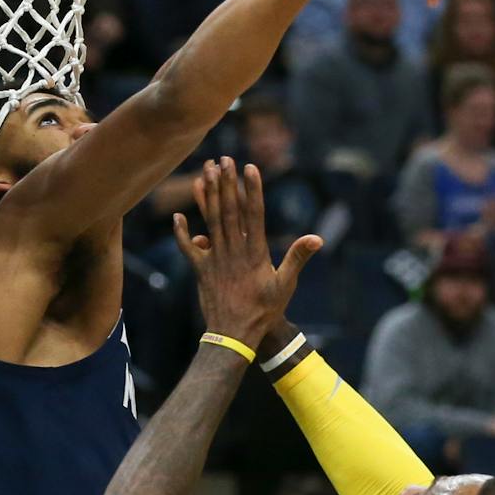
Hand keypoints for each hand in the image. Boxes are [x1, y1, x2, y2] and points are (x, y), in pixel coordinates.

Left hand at [173, 158, 321, 349]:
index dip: (251, 189)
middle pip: (229, 210)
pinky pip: (188, 248)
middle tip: (223, 159)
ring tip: (205, 172)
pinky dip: (182, 233)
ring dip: (207, 196)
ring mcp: (215, 259)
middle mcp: (233, 250)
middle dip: (226, 183)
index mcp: (255, 251)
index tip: (248, 167)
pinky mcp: (201, 270)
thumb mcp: (286, 285)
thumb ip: (297, 258)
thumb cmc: (264, 310)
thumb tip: (317, 239)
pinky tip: (178, 217)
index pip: (253, 213)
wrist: (234, 334)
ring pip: (209, 221)